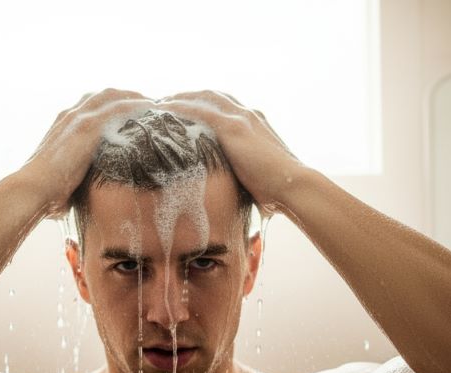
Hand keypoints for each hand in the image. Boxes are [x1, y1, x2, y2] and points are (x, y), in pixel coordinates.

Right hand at [21, 89, 154, 216]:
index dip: (112, 106)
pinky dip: (138, 106)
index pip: (91, 106)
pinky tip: (154, 110)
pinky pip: (120, 108)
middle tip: (149, 103)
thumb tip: (76, 198)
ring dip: (137, 98)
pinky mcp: (88, 127)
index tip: (130, 112)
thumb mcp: (63, 181)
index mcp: (63, 125)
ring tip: (157, 104)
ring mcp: (79, 119)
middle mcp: (71, 116)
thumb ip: (75, 180)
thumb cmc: (45, 195)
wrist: (32, 191)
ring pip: (114, 97)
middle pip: (105, 95)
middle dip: (128, 96)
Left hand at [158, 90, 304, 212]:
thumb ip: (244, 178)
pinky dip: (179, 108)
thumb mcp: (258, 179)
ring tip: (158, 104)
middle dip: (188, 96)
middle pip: (212, 96)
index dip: (204, 106)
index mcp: (256, 124)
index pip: (226, 106)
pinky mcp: (233, 127)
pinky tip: (161, 111)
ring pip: (203, 98)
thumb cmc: (279, 193)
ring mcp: (241, 118)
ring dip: (179, 98)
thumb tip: (238, 198)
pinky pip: (199, 110)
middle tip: (166, 102)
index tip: (185, 111)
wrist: (293, 188)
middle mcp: (248, 115)